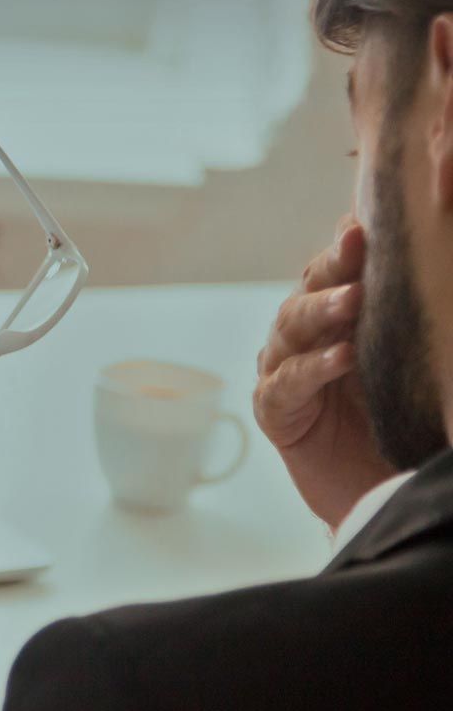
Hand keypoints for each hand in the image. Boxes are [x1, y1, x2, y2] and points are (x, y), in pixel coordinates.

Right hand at [254, 215, 396, 531]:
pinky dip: (311, 369)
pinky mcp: (275, 411)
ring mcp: (284, 371)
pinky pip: (286, 383)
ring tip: (353, 301)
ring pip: (290, 328)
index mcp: (337, 317)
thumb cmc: (404, 419)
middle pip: (309, 289)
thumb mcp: (417, 358)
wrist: (382, 489)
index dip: (348, 243)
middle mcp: (306, 337)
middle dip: (332, 266)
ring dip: (320, 311)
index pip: (337, 268)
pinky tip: (340, 358)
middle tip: (356, 244)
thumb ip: (419, 312)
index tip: (367, 222)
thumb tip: (441, 231)